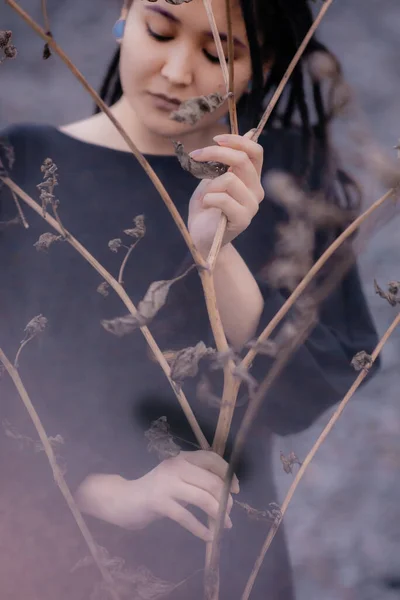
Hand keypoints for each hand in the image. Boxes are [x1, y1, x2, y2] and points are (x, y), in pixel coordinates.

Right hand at [76, 450, 239, 542]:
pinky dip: (200, 528)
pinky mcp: (159, 501)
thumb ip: (197, 482)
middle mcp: (176, 466)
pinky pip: (186, 516)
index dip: (227, 474)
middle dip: (225, 500)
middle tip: (229, 515)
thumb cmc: (156, 491)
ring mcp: (167, 483)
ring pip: (203, 498)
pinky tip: (208, 537)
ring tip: (224, 527)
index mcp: (182, 458)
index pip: (211, 458)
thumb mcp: (178, 480)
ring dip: (217, 514)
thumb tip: (225, 494)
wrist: (123, 500)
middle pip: (211, 481)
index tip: (236, 490)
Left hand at [187, 130, 264, 257]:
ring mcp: (252, 205)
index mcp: (252, 178)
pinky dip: (208, 199)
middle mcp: (256, 190)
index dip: (237, 140)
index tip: (215, 139)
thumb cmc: (206, 207)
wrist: (202, 237)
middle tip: (196, 155)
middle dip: (216, 153)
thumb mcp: (213, 177)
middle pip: (242, 160)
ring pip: (230, 179)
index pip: (255, 151)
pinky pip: (223, 198)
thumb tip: (250, 132)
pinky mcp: (243, 219)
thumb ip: (226, 161)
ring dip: (210, 185)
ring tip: (205, 197)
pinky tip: (206, 206)